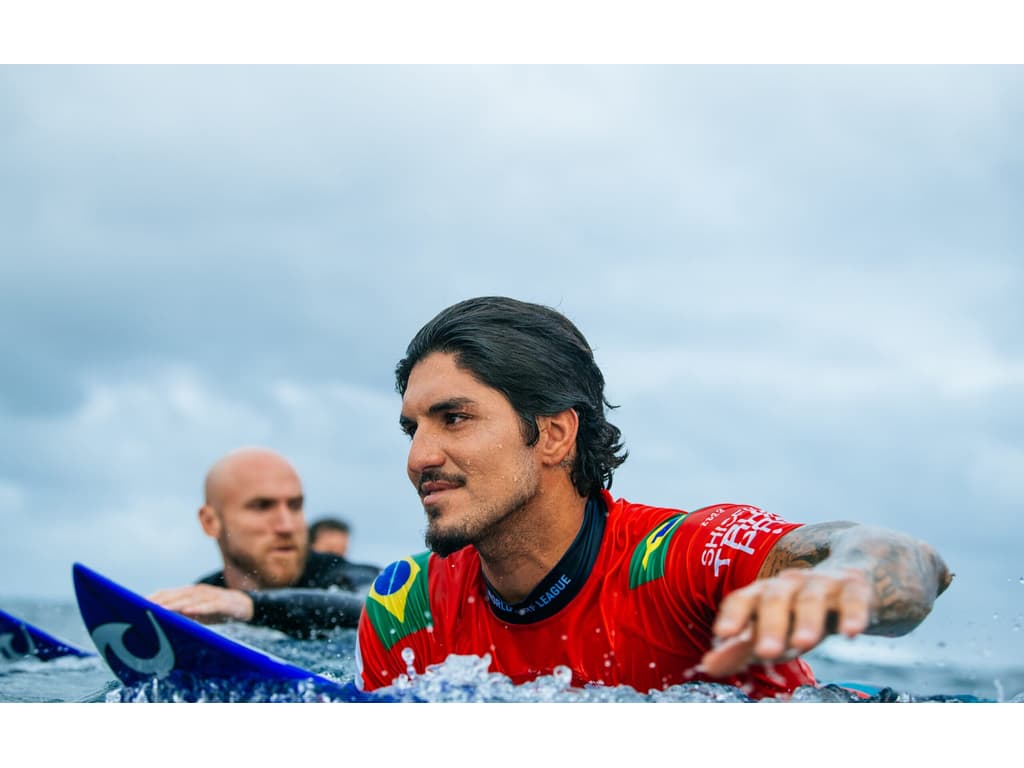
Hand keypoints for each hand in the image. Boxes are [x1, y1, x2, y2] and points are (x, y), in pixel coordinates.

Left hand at [148, 584, 254, 623]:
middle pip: (176, 595)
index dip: (153, 598)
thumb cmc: (216, 612)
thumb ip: (180, 616)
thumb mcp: (196, 614)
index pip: (167, 593)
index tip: (135, 604)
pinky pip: (210, 605)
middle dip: (160, 601)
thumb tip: (158, 625)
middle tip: (145, 608)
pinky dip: (199, 608)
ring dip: (175, 604)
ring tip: (162, 610)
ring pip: (191, 599)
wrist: (245, 606)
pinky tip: (189, 612)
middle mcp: (198, 591)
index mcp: (189, 593)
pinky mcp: (224, 603)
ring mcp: (211, 596)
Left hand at [699, 567, 872, 677]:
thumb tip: (707, 667)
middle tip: (765, 652)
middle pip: (775, 598)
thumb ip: (740, 648)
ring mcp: (823, 583)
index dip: (733, 615)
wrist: (852, 577)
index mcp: (764, 593)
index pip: (743, 598)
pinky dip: (851, 614)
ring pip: (811, 598)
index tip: (722, 634)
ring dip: (807, 620)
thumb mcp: (771, 629)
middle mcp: (790, 584)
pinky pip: (853, 598)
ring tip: (803, 643)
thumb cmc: (801, 611)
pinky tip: (850, 632)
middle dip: (770, 624)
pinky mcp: (855, 588)